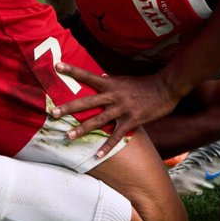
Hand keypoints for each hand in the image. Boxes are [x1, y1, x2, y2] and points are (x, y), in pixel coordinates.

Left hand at [50, 65, 179, 159]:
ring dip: (82, 128)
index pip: (87, 75)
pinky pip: (116, 136)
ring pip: (98, 120)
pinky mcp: (131, 120)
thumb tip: (101, 75)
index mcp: (111, 82)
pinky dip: (106, 146)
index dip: (72, 70)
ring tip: (68, 135)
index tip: (57, 66)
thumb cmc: (144, 83)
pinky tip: (97, 155)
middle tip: (53, 112)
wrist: (165, 88)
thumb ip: (112, 79)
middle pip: (87, 101)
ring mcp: (122, 109)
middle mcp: (113, 95)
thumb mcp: (125, 79)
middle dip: (70, 107)